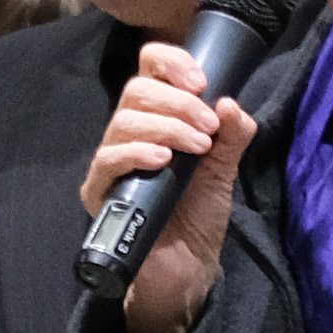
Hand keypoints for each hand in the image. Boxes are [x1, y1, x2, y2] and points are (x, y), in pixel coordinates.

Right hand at [73, 42, 255, 332]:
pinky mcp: (99, 191)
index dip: (171, 64)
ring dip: (166, 127)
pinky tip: (163, 160)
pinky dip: (136, 152)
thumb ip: (232, 136)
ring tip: (197, 148)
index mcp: (158, 117)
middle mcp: (130, 132)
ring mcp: (112, 162)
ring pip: (124, 121)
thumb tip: (231, 102)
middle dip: (178, 102)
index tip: (201, 81)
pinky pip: (107, 160)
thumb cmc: (199, 215)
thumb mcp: (224, 170)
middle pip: (136, 90)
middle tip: (208, 127)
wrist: (187, 268)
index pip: (149, 69)